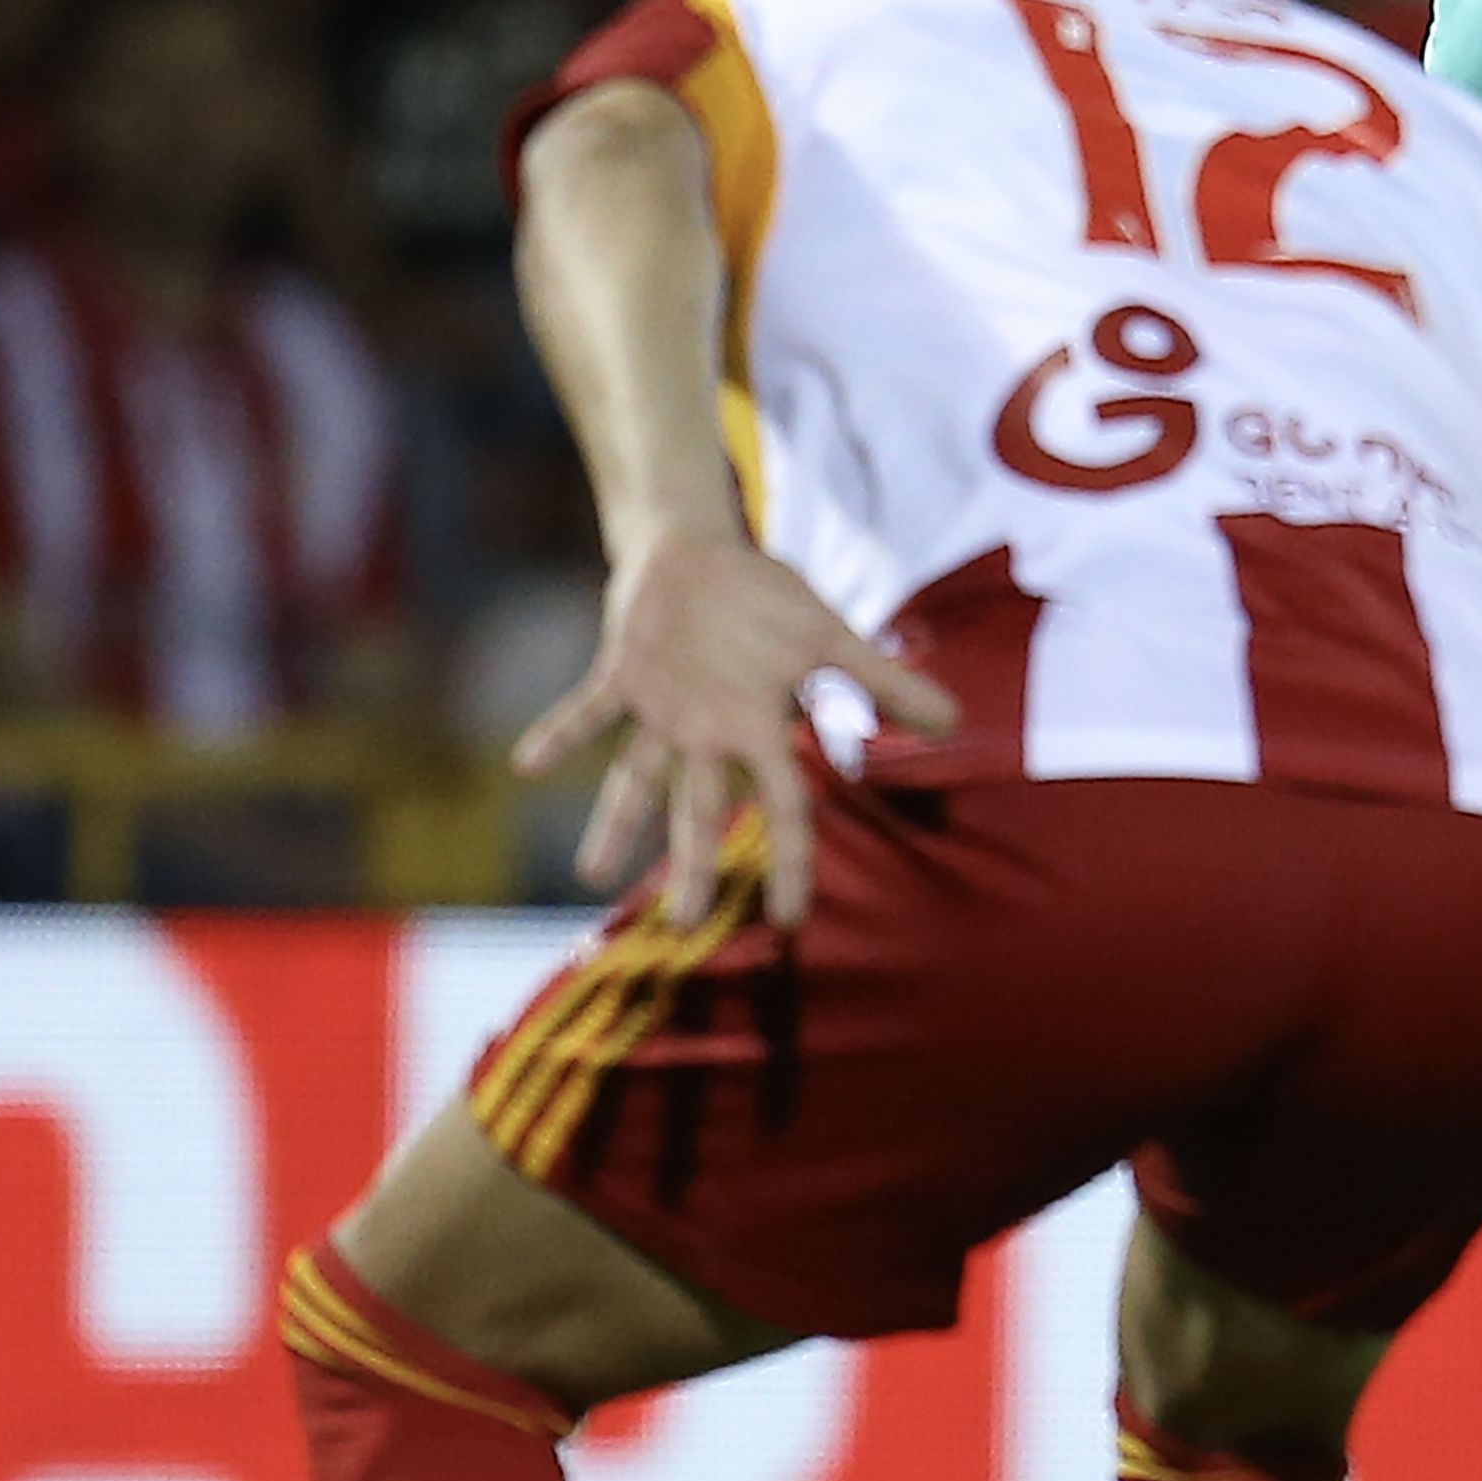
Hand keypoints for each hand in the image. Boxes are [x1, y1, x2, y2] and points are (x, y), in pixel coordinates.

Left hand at [512, 527, 955, 926]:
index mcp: (761, 731)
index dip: (791, 865)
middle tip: (681, 927)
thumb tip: (954, 723)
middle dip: (691, 868)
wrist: (698, 553)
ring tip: (590, 872)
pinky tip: (528, 764)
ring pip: (637, 778)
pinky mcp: (621, 675)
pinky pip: (588, 710)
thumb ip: (885, 682)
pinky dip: (562, 732)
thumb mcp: (832, 638)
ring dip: (614, 823)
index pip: (785, 810)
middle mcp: (709, 734)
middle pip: (701, 813)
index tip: (791, 923)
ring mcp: (661, 710)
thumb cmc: (766, 600)